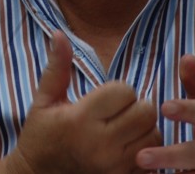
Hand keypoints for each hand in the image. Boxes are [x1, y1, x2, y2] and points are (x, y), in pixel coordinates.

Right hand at [3, 31, 160, 173]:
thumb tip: (60, 33)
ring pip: (153, 134)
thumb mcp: (44, 101)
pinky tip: (129, 147)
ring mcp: (114, 167)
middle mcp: (100, 145)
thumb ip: (57, 68)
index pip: (123, 90)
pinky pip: (152, 158)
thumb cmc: (40, 136)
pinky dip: (146, 150)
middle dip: (135, 106)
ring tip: (125, 129)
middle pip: (145, 111)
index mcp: (80, 120)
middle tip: (119, 112)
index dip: (117, 90)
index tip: (104, 99)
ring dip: (144, 128)